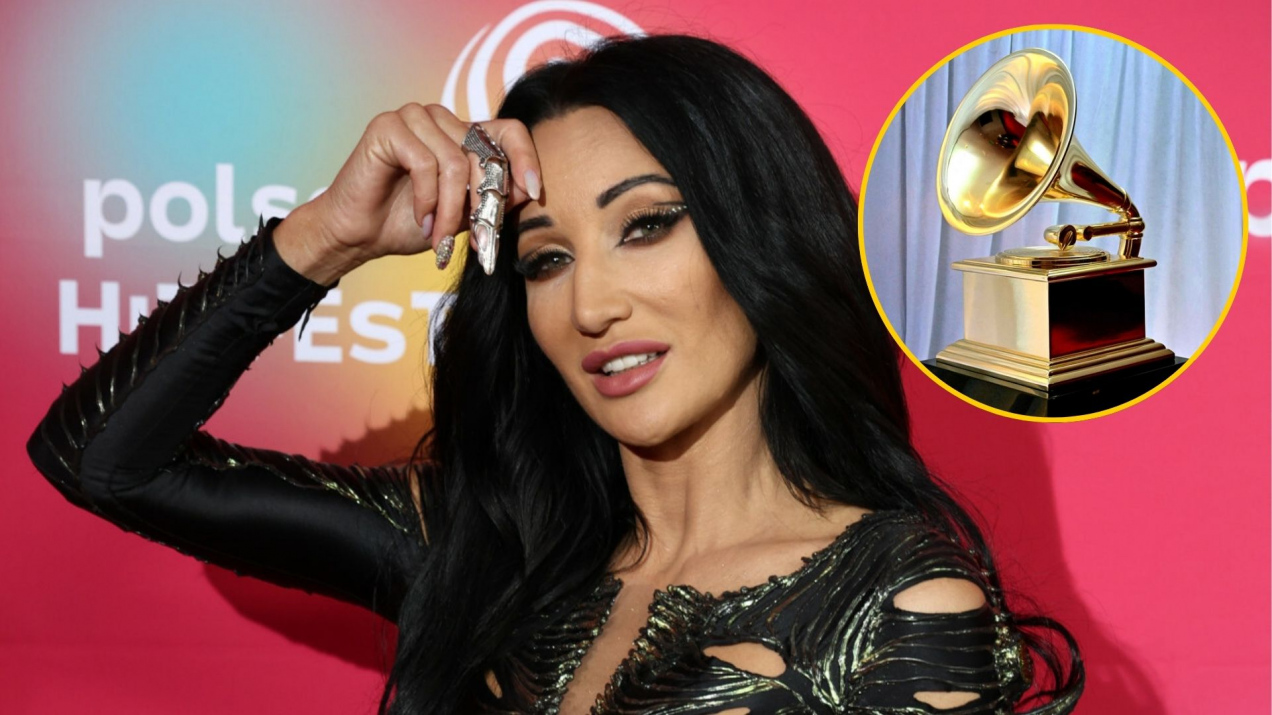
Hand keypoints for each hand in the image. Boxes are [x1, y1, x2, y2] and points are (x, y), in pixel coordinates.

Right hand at [274, 103, 541, 283]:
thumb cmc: (411, 222)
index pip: (509, 131)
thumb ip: (495, 199)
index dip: (526, 158)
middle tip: (473, 238)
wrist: (362, 234)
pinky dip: (427, 199)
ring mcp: (414, 117)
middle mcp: (442, 119)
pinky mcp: (388, 126)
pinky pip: (425, 163)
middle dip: (482, 202)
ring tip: (441, 235)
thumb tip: (529, 190)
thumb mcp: (465, 215)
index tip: (533, 193)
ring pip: (455, 161)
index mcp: (463, 133)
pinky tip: (422, 218)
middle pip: (484, 152)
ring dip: (452, 209)